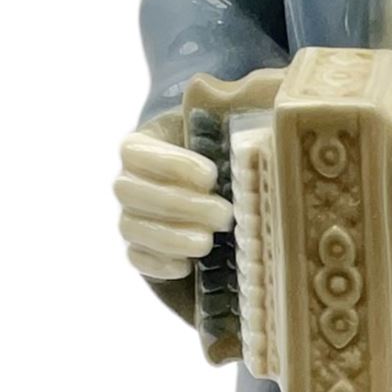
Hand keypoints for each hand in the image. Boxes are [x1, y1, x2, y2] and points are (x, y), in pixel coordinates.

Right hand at [115, 128, 231, 284]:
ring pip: (131, 227)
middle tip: (223, 214)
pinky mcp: (137, 248)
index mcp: (140, 148)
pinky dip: (158, 264)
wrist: (205, 189)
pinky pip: (135, 258)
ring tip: (207, 243)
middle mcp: (127, 183)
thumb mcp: (216, 136)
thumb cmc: (212, 156)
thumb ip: (225, 132)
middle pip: (131, 192)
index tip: (211, 176)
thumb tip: (264, 124)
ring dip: (170, 237)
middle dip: (178, 204)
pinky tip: (186, 266)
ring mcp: (129, 216)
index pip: (135, 152)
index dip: (170, 164)